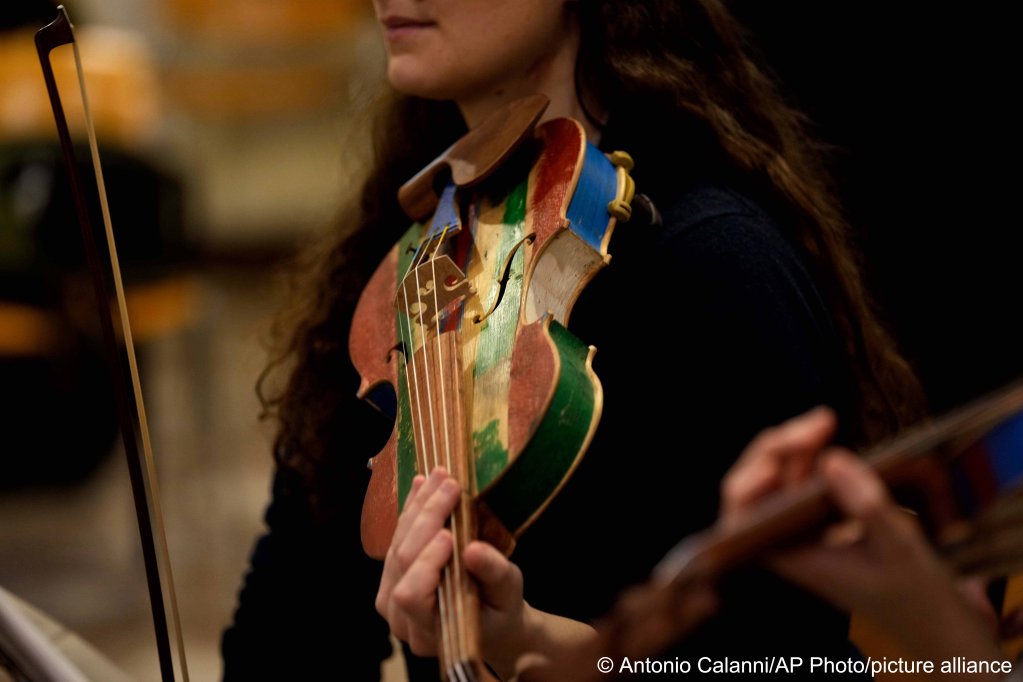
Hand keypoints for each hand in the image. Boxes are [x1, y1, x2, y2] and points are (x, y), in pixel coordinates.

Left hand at [375, 468, 530, 676]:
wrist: (490, 622)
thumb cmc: (501, 612)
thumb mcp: (509, 594)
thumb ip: (493, 574)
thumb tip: (473, 550)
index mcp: (431, 631)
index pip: (412, 595)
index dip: (426, 562)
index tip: (449, 533)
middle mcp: (402, 619)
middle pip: (399, 563)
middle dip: (426, 519)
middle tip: (450, 486)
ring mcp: (390, 598)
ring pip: (394, 546)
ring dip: (418, 508)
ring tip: (439, 478)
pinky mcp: (391, 576)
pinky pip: (395, 539)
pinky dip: (411, 511)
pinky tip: (423, 485)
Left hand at [720, 408, 1003, 667]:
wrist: (928, 614)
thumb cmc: (912, 590)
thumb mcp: (899, 548)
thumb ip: (866, 506)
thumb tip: (832, 459)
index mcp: (791, 556)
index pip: (743, 513)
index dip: (752, 479)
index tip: (784, 452)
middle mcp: (785, 541)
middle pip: (755, 483)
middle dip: (779, 447)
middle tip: (823, 421)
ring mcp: (796, 527)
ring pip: (774, 475)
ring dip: (794, 446)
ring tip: (825, 422)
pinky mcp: (812, 516)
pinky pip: (795, 478)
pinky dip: (807, 456)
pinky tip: (825, 437)